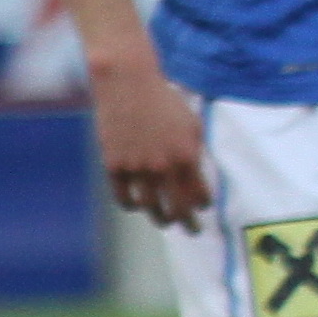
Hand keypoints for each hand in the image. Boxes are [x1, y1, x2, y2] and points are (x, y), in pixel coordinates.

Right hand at [93, 60, 210, 228]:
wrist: (128, 85)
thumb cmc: (165, 102)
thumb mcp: (192, 125)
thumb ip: (195, 152)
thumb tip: (197, 176)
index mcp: (186, 157)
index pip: (199, 195)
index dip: (203, 205)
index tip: (203, 208)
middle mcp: (163, 167)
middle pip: (177, 208)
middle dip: (187, 223)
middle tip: (192, 231)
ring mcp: (137, 168)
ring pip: (150, 207)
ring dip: (160, 218)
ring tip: (166, 221)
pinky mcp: (114, 166)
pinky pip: (123, 197)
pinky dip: (132, 205)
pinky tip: (137, 206)